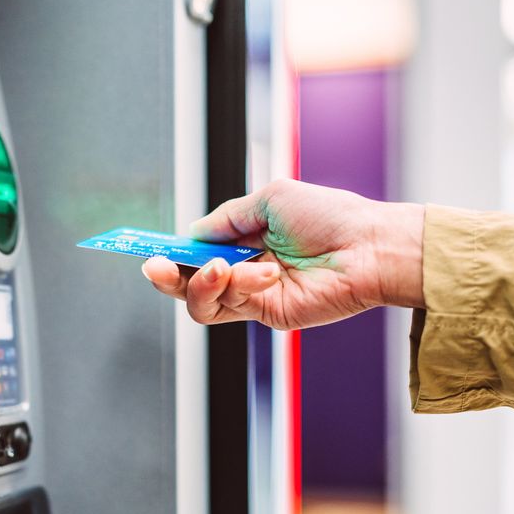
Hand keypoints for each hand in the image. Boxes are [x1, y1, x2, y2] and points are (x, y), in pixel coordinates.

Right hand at [141, 179, 423, 328]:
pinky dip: (237, 286)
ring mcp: (254, 295)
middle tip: (156, 266)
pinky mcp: (267, 314)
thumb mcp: (270, 199)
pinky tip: (260, 270)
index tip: (145, 248)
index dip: (170, 251)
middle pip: (188, 282)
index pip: (196, 250)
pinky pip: (230, 306)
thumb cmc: (331, 217)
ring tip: (221, 267)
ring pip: (201, 301)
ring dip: (202, 283)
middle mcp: (245, 269)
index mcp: (245, 240)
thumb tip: (193, 233)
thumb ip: (228, 218)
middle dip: (167, 276)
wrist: (368, 246)